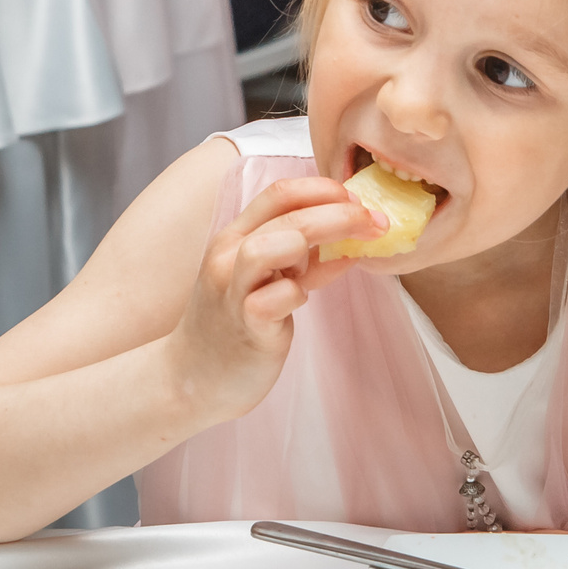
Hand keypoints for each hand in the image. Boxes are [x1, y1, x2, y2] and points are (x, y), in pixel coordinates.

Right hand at [167, 176, 383, 424]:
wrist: (191, 379)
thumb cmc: (234, 327)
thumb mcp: (267, 282)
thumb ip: (305, 261)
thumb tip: (354, 243)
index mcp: (235, 238)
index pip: (279, 193)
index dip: (323, 189)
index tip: (358, 202)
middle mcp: (229, 257)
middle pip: (287, 215)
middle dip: (341, 212)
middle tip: (376, 223)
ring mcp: (233, 291)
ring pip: (270, 246)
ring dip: (310, 243)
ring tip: (331, 259)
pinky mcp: (246, 326)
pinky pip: (275, 298)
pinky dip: (297, 293)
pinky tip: (303, 299)